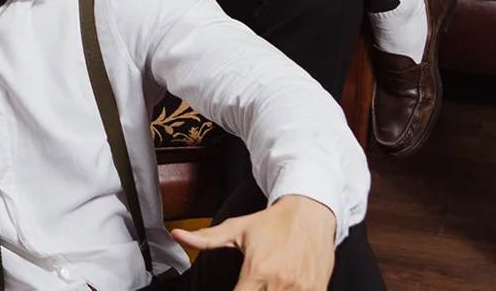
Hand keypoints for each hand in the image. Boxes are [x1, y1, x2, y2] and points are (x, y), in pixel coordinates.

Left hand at [171, 194, 336, 290]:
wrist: (311, 212)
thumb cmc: (273, 222)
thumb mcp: (237, 228)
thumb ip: (206, 238)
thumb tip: (178, 236)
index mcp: (257, 270)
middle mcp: (280, 283)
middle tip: (250, 286)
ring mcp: (301, 289)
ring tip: (266, 286)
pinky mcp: (317, 290)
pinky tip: (283, 288)